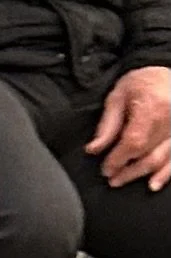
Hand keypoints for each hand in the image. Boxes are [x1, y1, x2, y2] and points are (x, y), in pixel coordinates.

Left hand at [87, 66, 170, 190]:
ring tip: (123, 181)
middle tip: (111, 179)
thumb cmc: (142, 81)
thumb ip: (107, 125)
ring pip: (163, 160)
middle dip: (128, 170)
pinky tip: (154, 184)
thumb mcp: (118, 96)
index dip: (118, 159)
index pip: (134, 142)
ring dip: (143, 173)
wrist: (165, 73)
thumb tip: (94, 149)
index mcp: (153, 107)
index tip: (106, 168)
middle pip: (149, 154)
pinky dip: (166, 173)